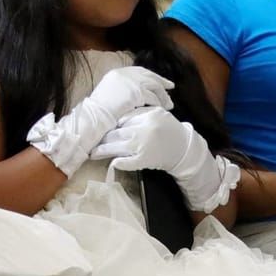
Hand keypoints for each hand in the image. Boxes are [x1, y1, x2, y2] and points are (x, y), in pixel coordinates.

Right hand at [26, 65, 175, 176]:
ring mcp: (130, 82)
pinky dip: (158, 103)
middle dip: (161, 82)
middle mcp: (124, 74)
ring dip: (163, 95)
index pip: (139, 71)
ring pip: (154, 86)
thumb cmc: (99, 112)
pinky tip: (161, 108)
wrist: (94, 117)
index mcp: (117, 73)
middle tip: (171, 88)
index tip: (160, 81)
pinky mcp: (136, 92)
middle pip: (149, 75)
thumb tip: (135, 93)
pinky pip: (152, 96)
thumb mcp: (109, 95)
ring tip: (169, 104)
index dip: (151, 76)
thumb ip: (122, 90)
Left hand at [91, 106, 205, 172]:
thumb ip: (138, 112)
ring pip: (116, 148)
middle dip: (102, 138)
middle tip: (92, 141)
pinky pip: (127, 162)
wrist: (183, 148)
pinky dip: (118, 163)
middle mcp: (143, 130)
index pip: (122, 119)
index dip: (110, 125)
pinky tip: (111, 163)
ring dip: (102, 151)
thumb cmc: (168, 128)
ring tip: (93, 153)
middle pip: (116, 133)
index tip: (101, 128)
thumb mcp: (156, 113)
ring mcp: (142, 146)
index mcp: (147, 116)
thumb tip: (117, 117)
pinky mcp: (144, 160)